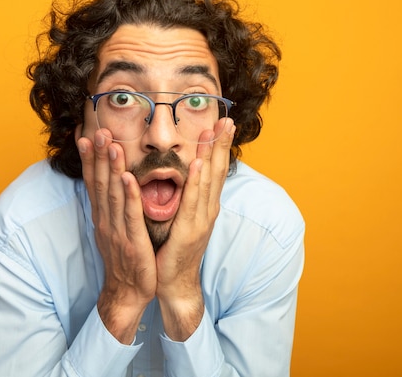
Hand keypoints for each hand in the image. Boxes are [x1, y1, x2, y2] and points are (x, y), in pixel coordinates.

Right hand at [77, 130, 156, 343]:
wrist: (128, 292)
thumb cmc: (125, 258)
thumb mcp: (113, 228)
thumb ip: (112, 206)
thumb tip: (112, 183)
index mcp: (102, 215)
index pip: (92, 181)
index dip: (89, 158)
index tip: (85, 134)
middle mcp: (105, 219)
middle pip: (100, 182)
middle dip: (99, 155)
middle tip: (98, 130)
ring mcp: (117, 230)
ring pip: (113, 194)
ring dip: (112, 168)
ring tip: (112, 145)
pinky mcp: (132, 241)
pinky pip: (130, 215)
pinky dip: (129, 196)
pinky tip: (129, 178)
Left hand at [155, 118, 235, 339]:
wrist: (175, 283)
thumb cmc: (176, 250)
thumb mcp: (184, 219)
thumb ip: (188, 199)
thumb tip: (188, 176)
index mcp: (206, 206)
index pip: (216, 170)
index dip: (220, 147)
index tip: (223, 124)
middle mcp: (208, 209)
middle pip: (217, 171)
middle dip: (221, 145)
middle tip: (226, 120)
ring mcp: (201, 220)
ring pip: (208, 181)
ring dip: (211, 155)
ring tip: (214, 132)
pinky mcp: (188, 230)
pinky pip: (192, 201)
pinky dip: (196, 181)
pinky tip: (198, 164)